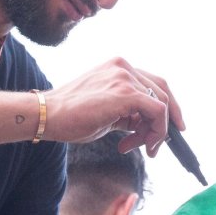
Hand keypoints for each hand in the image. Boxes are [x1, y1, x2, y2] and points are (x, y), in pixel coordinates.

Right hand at [43, 58, 184, 156]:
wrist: (47, 115)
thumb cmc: (71, 116)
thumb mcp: (107, 112)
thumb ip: (128, 113)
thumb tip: (147, 126)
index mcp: (118, 67)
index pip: (154, 84)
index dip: (166, 107)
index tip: (168, 129)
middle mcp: (124, 67)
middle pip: (163, 91)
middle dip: (165, 121)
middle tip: (156, 145)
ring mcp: (125, 77)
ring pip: (161, 104)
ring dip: (155, 132)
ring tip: (138, 148)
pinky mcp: (126, 92)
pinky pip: (157, 111)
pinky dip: (155, 131)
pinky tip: (137, 145)